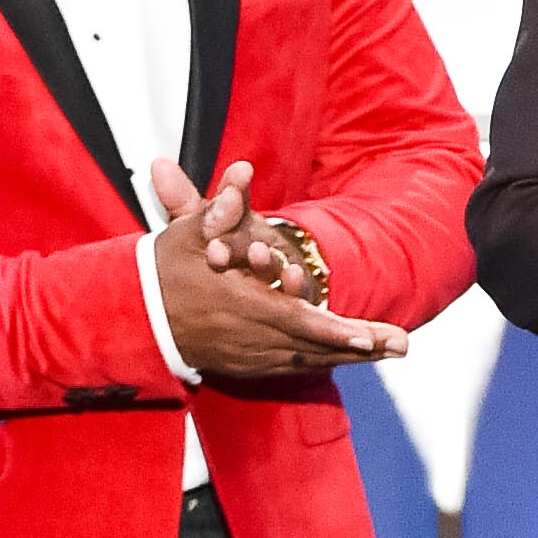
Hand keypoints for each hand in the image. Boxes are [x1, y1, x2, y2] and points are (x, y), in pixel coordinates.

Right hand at [147, 155, 405, 378]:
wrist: (134, 318)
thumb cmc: (163, 270)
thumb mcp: (188, 232)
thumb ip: (220, 202)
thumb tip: (241, 169)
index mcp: (238, 304)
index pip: (296, 321)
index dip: (334, 331)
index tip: (368, 337)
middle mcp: (247, 337)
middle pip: (313, 347)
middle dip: (360, 347)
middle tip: (403, 344)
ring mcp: (245, 357)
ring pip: (307, 360)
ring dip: (349, 356)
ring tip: (391, 348)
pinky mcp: (243, 367)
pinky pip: (292, 367)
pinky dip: (322, 361)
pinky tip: (351, 355)